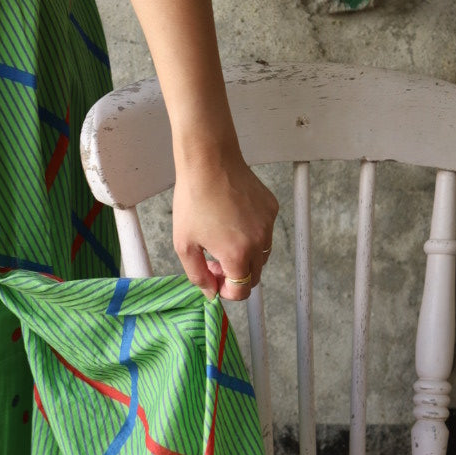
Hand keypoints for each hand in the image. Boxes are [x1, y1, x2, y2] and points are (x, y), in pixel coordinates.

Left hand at [171, 147, 278, 301]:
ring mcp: (268, 224)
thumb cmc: (193, 200)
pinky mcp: (271, 209)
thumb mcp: (184, 244)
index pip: (241, 291)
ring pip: (262, 256)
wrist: (209, 161)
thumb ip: (197, 276)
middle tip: (214, 262)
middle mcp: (259, 242)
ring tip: (222, 241)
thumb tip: (211, 293)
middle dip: (235, 277)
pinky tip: (232, 220)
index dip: (226, 292)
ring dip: (245, 257)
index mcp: (237, 255)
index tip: (213, 280)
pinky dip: (252, 235)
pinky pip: (265, 232)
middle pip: (254, 276)